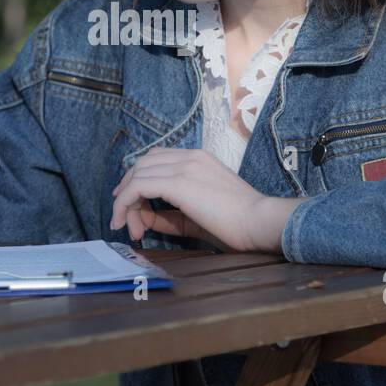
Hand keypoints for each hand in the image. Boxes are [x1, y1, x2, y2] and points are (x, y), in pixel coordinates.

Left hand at [109, 147, 301, 252]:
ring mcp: (184, 167)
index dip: (139, 182)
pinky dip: (126, 204)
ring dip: (126, 202)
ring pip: (137, 175)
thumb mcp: (196, 217)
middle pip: (142, 165)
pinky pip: (138, 187)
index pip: (156, 160)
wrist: (259, 222)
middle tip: (126, 221)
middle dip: (128, 193)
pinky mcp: (178, 182)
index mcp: (198, 159)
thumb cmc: (237, 224)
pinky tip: (127, 223)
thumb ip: (170, 216)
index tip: (134, 208)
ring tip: (129, 228)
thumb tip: (144, 219)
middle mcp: (189, 157)